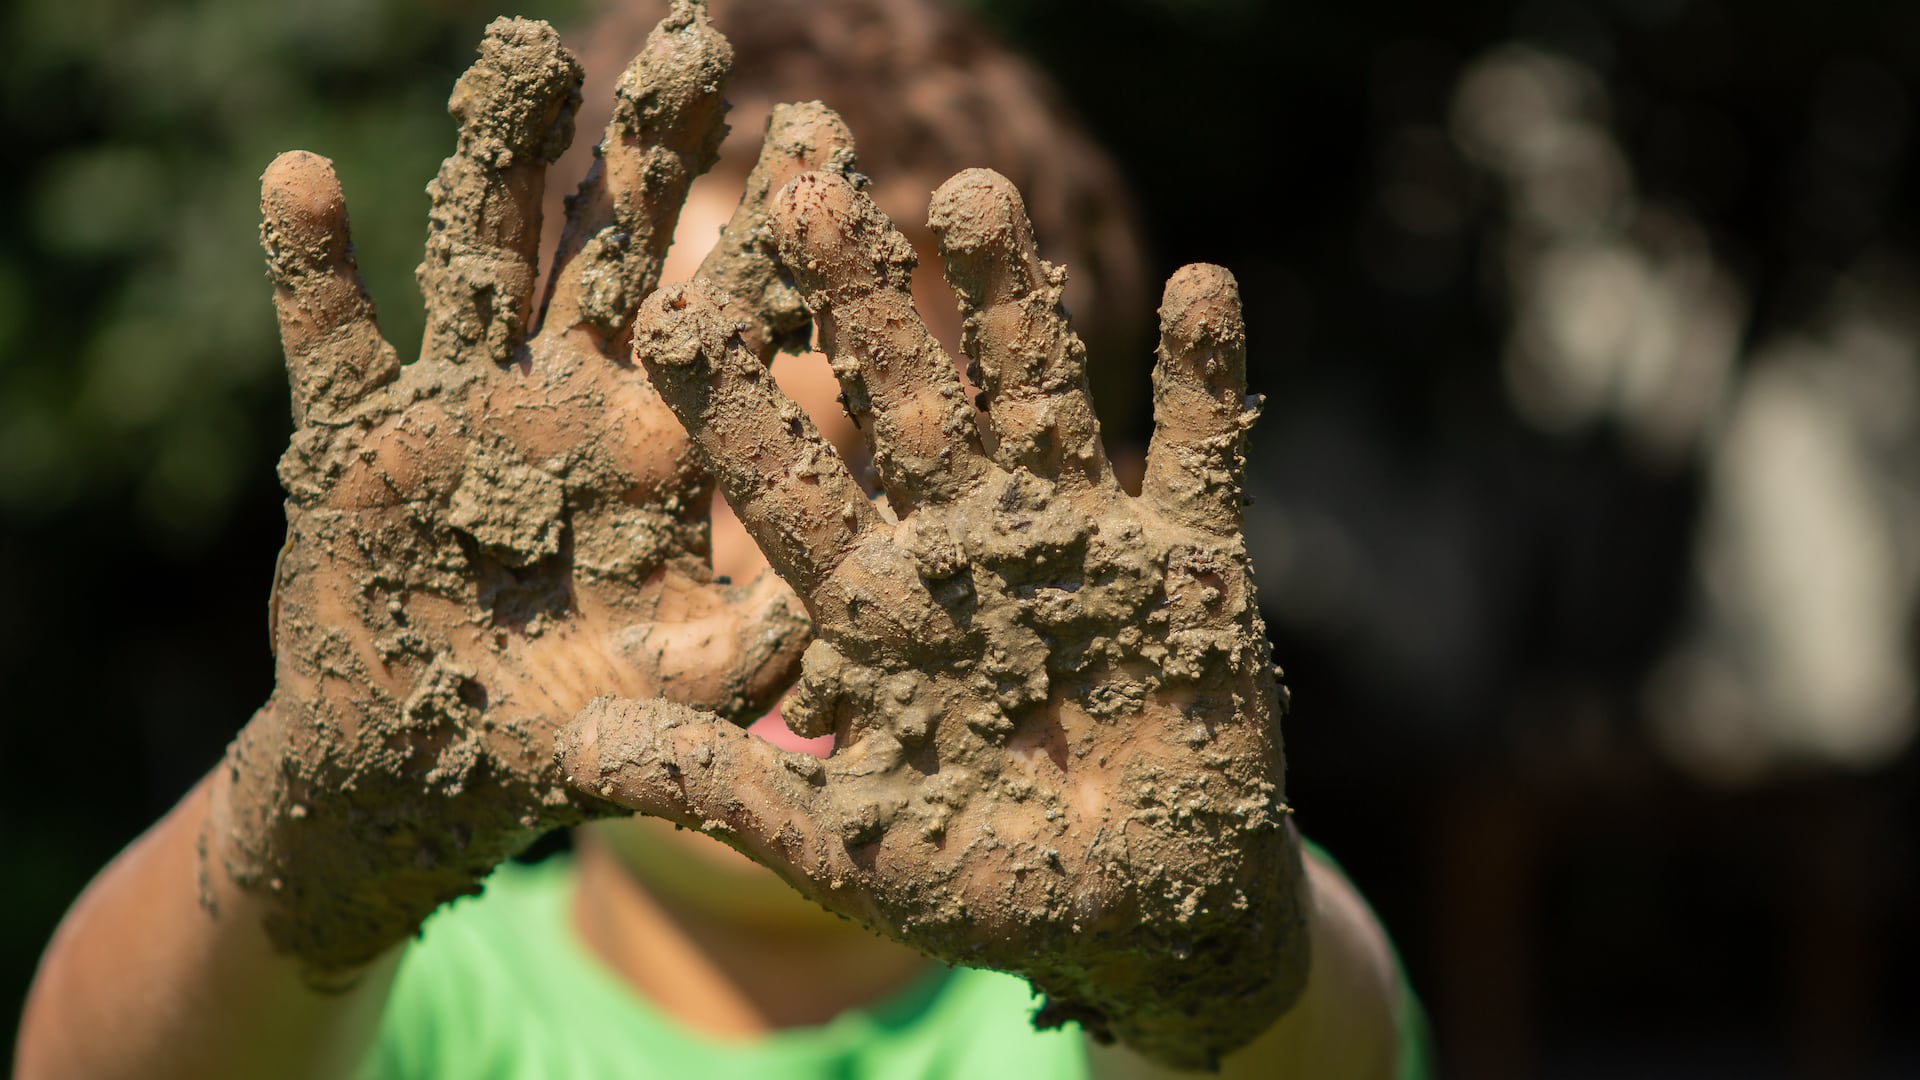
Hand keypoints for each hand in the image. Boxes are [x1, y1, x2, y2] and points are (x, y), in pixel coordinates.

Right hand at [211, 5, 855, 981]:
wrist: (424, 761)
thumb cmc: (571, 728)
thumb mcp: (674, 695)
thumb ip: (747, 655)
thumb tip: (833, 618)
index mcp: (662, 440)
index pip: (731, 313)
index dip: (773, 230)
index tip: (823, 133)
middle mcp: (569, 394)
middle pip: (616, 247)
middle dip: (652, 148)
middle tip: (696, 40)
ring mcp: (461, 401)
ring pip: (483, 257)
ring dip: (497, 158)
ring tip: (526, 48)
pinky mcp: (355, 437)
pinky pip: (328, 341)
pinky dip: (311, 269)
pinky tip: (301, 179)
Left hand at [559, 168, 1308, 1068]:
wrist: (1144, 913)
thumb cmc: (984, 882)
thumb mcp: (843, 846)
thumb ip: (724, 789)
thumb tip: (577, 743)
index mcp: (873, 603)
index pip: (789, 485)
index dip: (733, 404)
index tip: (668, 313)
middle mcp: (964, 543)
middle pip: (905, 403)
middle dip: (863, 304)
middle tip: (812, 189)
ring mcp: (1077, 540)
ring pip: (1037, 397)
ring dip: (1010, 304)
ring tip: (973, 194)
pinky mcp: (1190, 562)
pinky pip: (1199, 456)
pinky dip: (1201, 379)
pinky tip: (1201, 280)